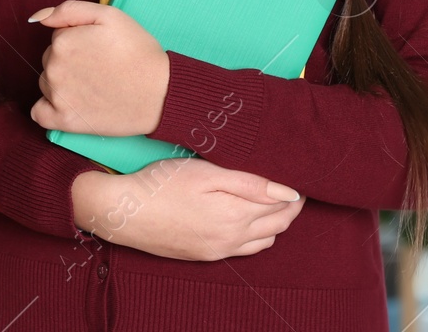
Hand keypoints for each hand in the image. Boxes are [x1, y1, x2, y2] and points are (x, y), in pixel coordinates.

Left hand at [28, 0, 168, 136]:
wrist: (160, 93)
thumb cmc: (138, 52)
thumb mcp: (109, 16)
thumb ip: (69, 10)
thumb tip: (37, 18)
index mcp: (62, 41)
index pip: (59, 36)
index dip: (81, 40)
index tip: (100, 49)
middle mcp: (54, 68)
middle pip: (51, 59)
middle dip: (71, 61)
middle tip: (100, 67)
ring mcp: (57, 96)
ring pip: (47, 83)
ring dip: (62, 83)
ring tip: (95, 86)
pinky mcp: (64, 121)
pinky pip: (39, 113)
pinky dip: (50, 109)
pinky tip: (72, 104)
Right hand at [71, 160, 305, 260]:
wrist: (125, 212)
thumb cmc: (163, 184)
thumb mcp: (207, 173)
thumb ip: (251, 183)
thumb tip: (289, 193)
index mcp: (236, 216)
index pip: (281, 207)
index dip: (294, 193)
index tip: (302, 178)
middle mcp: (231, 239)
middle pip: (276, 226)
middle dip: (290, 209)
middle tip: (295, 190)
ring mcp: (217, 250)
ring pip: (263, 242)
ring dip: (275, 224)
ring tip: (277, 203)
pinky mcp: (205, 255)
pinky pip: (244, 250)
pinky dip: (257, 236)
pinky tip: (251, 223)